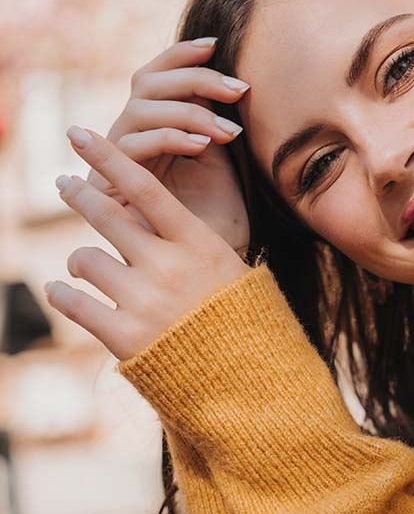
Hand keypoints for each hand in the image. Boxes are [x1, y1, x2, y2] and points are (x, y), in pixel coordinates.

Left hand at [45, 127, 250, 361]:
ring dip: (82, 262)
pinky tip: (63, 291)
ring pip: (85, 259)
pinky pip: (73, 302)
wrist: (249, 380)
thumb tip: (145, 213)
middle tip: (64, 181)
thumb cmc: (241, 318)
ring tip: (87, 269)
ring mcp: (144, 302)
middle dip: (79, 193)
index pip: (146, 188)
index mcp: (200, 245)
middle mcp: (169, 267)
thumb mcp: (226, 269)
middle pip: (107, 214)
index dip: (109, 157)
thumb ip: (185, 242)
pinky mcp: (123, 337)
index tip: (80, 133)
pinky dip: (64, 294)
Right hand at [89, 38, 250, 253]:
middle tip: (237, 89)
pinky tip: (203, 145)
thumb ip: (216, 125)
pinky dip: (170, 138)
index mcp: (155, 127)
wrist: (208, 272)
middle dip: (194, 79)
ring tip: (228, 131)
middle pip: (146, 83)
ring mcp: (117, 160)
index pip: (156, 75)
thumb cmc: (219, 221)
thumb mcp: (223, 164)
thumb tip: (230, 83)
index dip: (180, 54)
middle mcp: (131, 137)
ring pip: (140, 110)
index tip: (215, 45)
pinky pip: (134, 146)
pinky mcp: (110, 186)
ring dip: (188, 112)